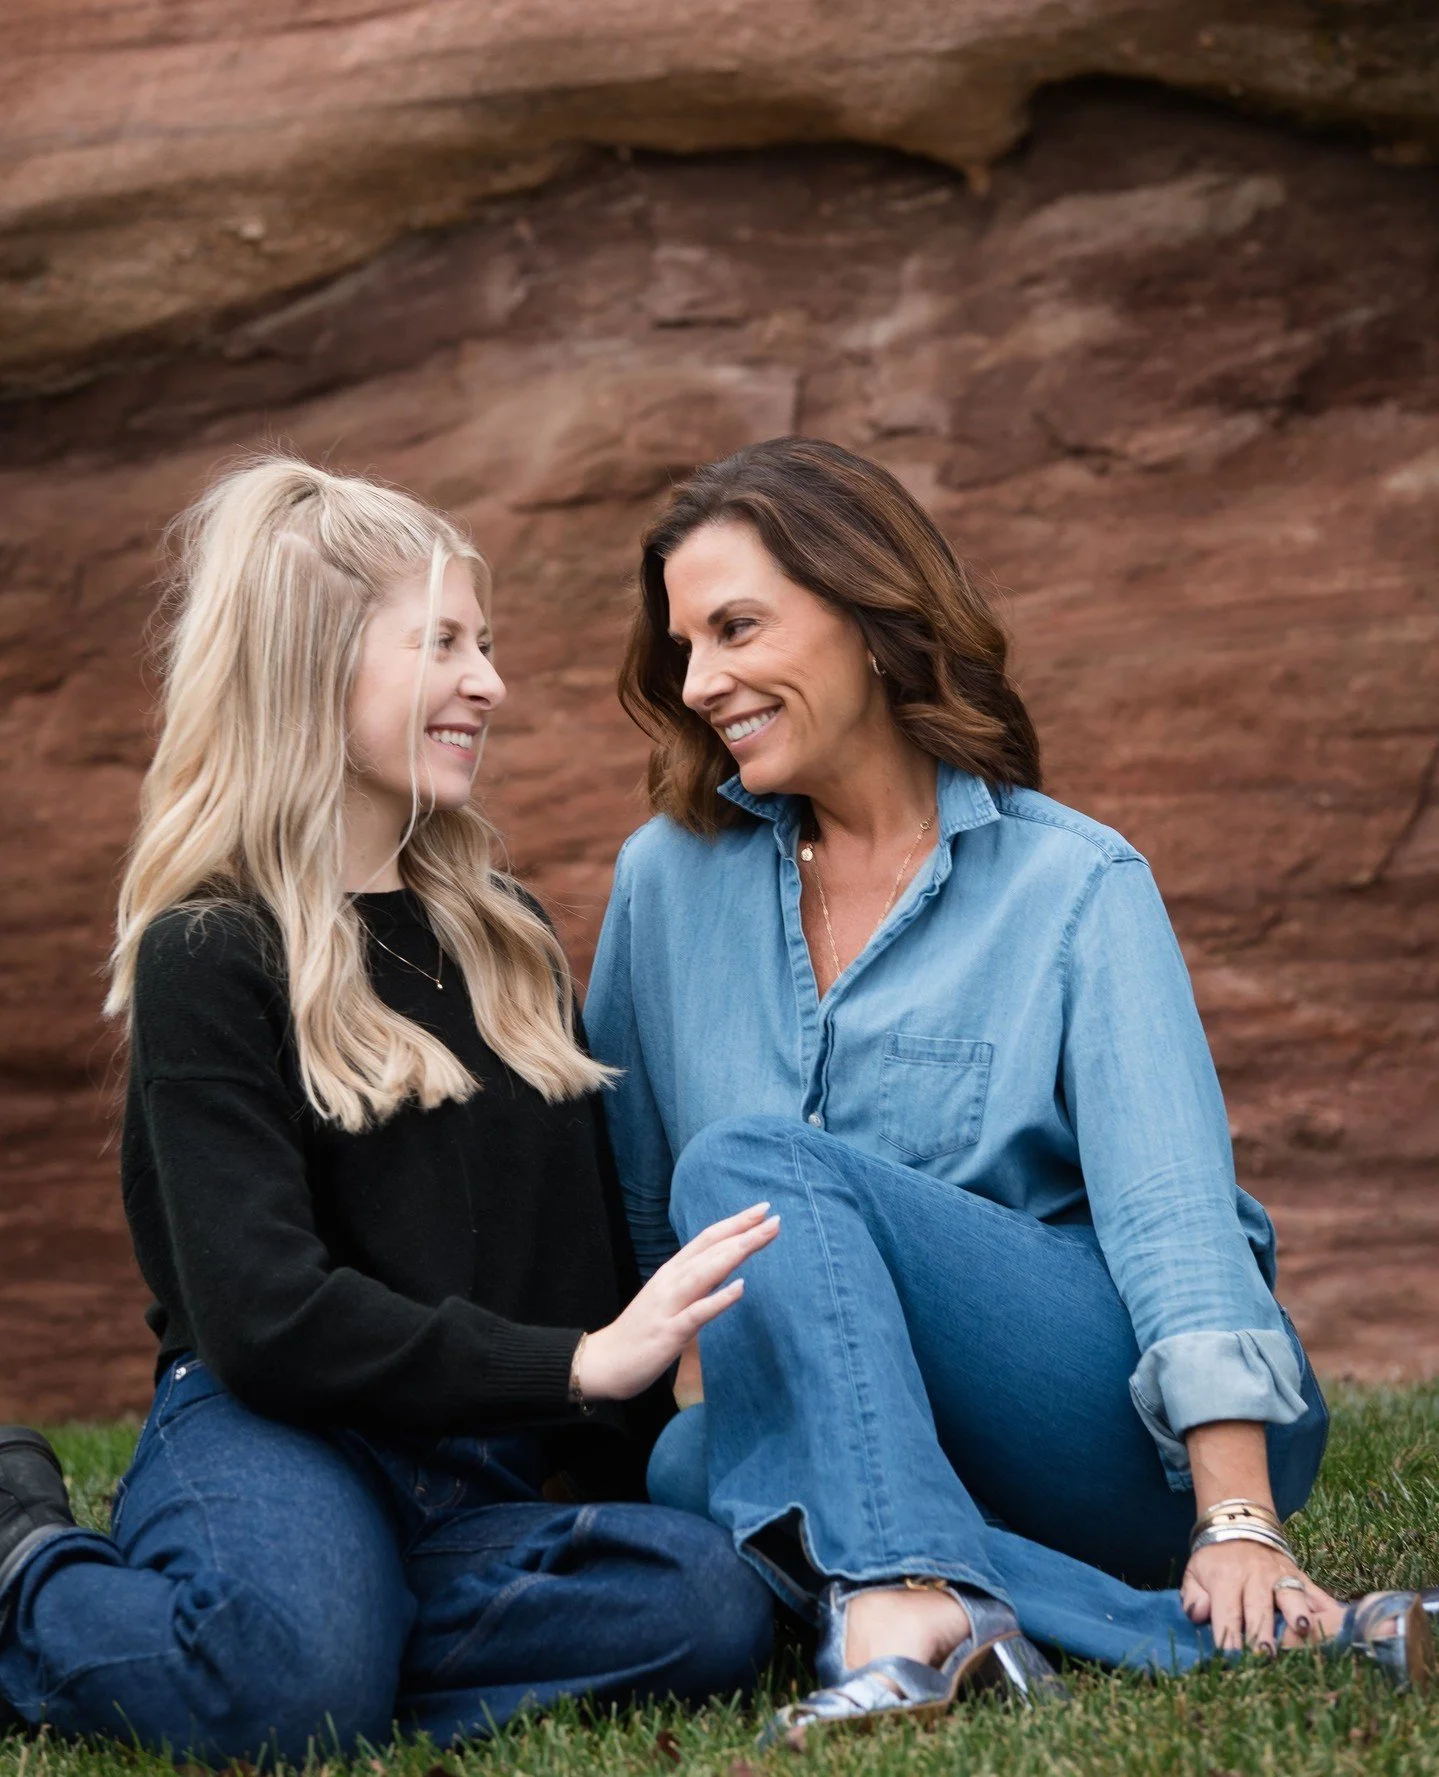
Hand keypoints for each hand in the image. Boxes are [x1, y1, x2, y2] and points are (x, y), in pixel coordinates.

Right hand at [573, 1202, 778, 1401]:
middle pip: (711, 1250)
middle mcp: (670, 1282)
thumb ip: (695, 1282)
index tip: (763, 1210)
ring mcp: (669, 1305)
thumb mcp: (670, 1299)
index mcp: (672, 1272)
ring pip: (705, 1273)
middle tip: (773, 1217)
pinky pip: (697, 1313)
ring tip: (761, 1237)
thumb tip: (727, 1269)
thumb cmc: (641, 1331)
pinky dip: (718, 1298)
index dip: (735, 1223)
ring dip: (735, 1253)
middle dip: (743, 1232)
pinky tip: (740, 1288)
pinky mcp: (669, 1332)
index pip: (707, 1240)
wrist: (605, 1362)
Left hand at [1182, 1540, 1340, 1651]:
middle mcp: (1255, 1575)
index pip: (1227, 1610)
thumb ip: (1192, 1596)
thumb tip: (1199, 1614)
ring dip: (1298, 1613)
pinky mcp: (1301, 1576)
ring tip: (1304, 1630)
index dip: (1229, 1634)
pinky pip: (1317, 1593)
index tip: (1232, 1658)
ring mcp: (1281, 1575)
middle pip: (1260, 1607)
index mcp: (1226, 1577)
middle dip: (1263, 1632)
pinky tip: (1338, 1624)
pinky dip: (1328, 1609)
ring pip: (1292, 1595)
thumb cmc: (1216, 1561)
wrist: (1240, 1526)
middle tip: (1266, 1656)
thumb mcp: (1194, 1572)